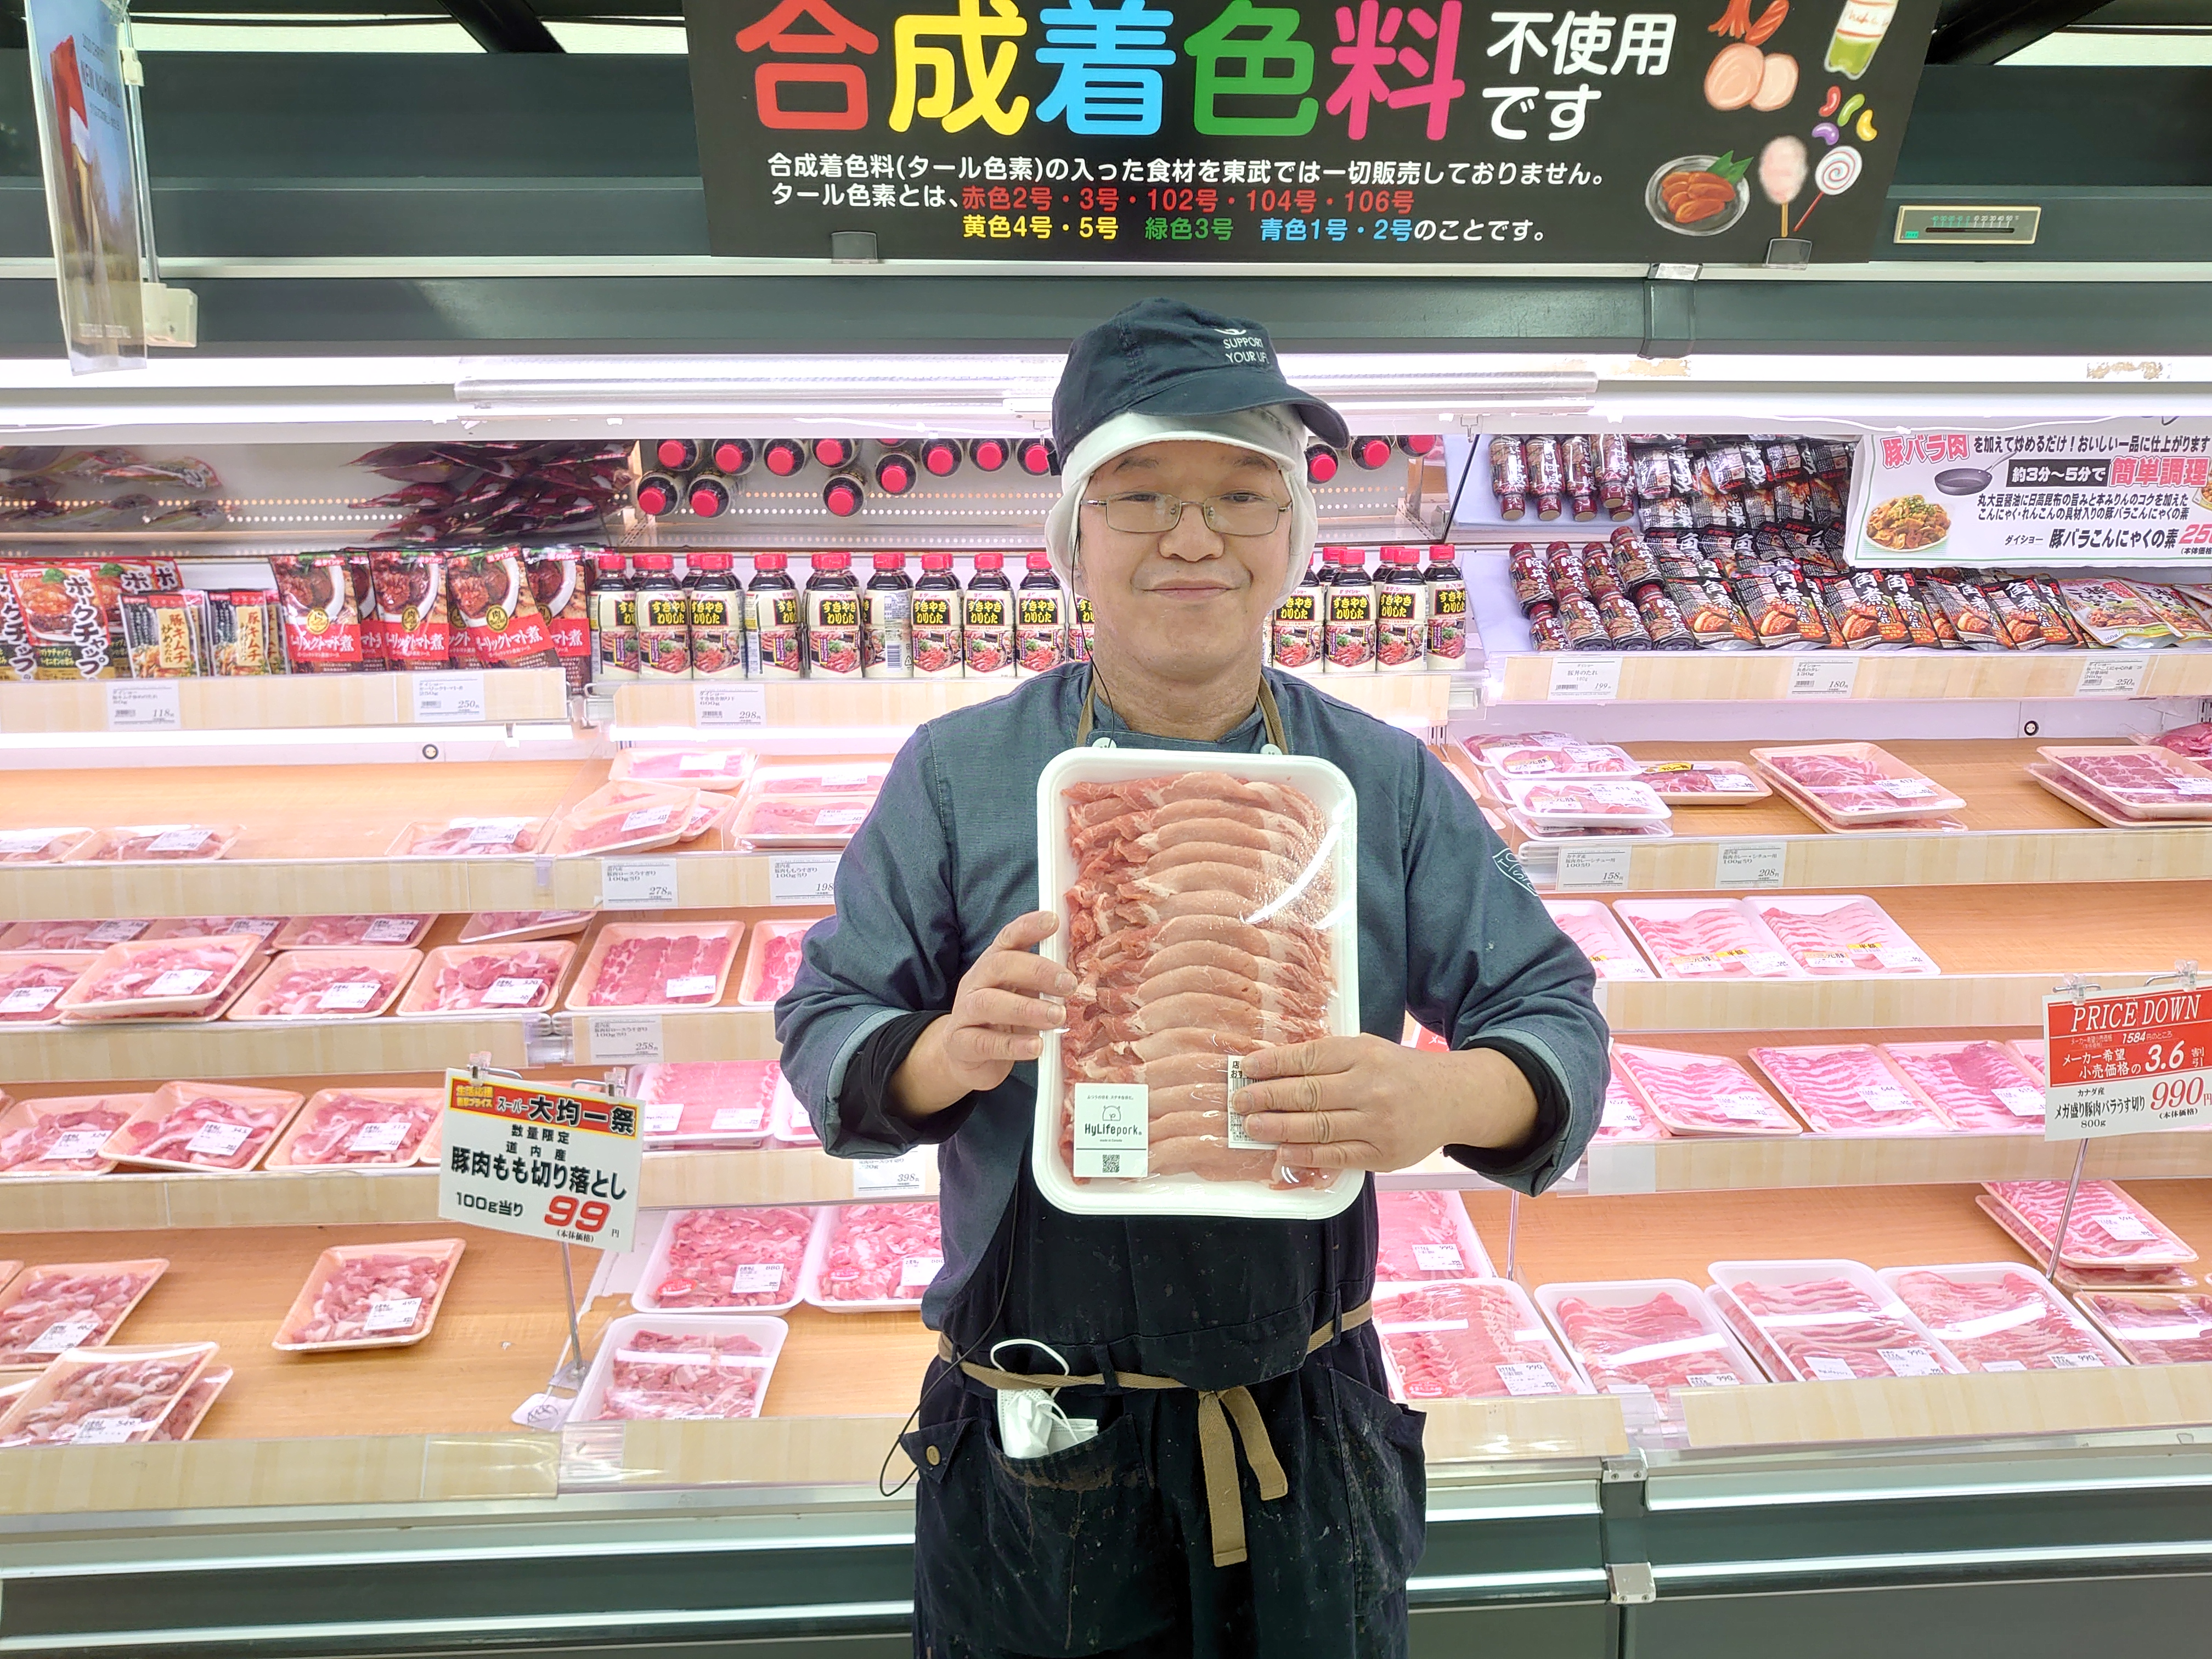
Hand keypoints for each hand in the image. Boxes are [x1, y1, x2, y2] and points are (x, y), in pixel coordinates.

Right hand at [892, 911, 1072, 1117]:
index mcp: (992, 965)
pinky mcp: (961, 1044)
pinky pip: (984, 1043)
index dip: (1028, 926)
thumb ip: (1042, 981)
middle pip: (998, 965)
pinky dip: (1013, 1045)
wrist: (965, 1057)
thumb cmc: (1001, 1021)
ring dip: (1026, 1009)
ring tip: (1057, 1017)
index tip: (1053, 920)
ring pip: (988, 1003)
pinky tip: (1036, 1047)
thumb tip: (1079, 971)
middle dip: (1037, 971)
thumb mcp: (1020, 995)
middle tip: (1069, 985)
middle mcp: (975, 983)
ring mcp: (964, 1013)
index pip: (1008, 938)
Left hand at [1234, 1037, 1536, 1173]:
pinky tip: (1282, 1152)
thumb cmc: (1398, 1071)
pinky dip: (1306, 1155)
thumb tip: (1273, 1069)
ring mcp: (1377, 1123)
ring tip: (1251, 1128)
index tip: (1245, 1069)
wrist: (1451, 1098)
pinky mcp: (1382, 1153)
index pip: (1310, 1057)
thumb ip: (1327, 1058)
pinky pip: (1337, 1155)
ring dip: (1279, 1128)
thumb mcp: (1367, 1050)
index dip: (1274, 1064)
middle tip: (1238, 1102)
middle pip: (1308, 1093)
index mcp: (1364, 1053)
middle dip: (1267, 1098)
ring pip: (1318, 1127)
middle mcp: (1370, 1086)